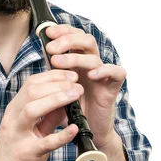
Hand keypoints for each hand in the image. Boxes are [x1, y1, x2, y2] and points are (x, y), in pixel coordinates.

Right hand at [0, 69, 81, 160]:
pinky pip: (43, 142)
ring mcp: (16, 136)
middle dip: (57, 83)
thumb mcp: (33, 132)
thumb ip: (48, 117)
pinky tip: (75, 129)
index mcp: (14, 111)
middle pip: (32, 91)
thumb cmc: (16, 157)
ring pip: (33, 109)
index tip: (71, 75)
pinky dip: (61, 135)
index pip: (32, 84)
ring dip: (57, 99)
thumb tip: (66, 101)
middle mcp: (12, 119)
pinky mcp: (24, 154)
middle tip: (78, 83)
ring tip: (77, 95)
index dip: (53, 76)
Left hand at [45, 24, 126, 149]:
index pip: (75, 36)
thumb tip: (43, 46)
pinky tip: (91, 74)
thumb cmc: (73, 106)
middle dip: (67, 40)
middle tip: (51, 48)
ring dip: (74, 57)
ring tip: (57, 62)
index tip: (47, 32)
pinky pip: (117, 71)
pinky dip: (104, 70)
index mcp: (79, 59)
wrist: (88, 129)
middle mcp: (91, 63)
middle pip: (86, 40)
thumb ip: (54, 67)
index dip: (63, 30)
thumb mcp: (59, 84)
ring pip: (94, 56)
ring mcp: (103, 74)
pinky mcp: (113, 86)